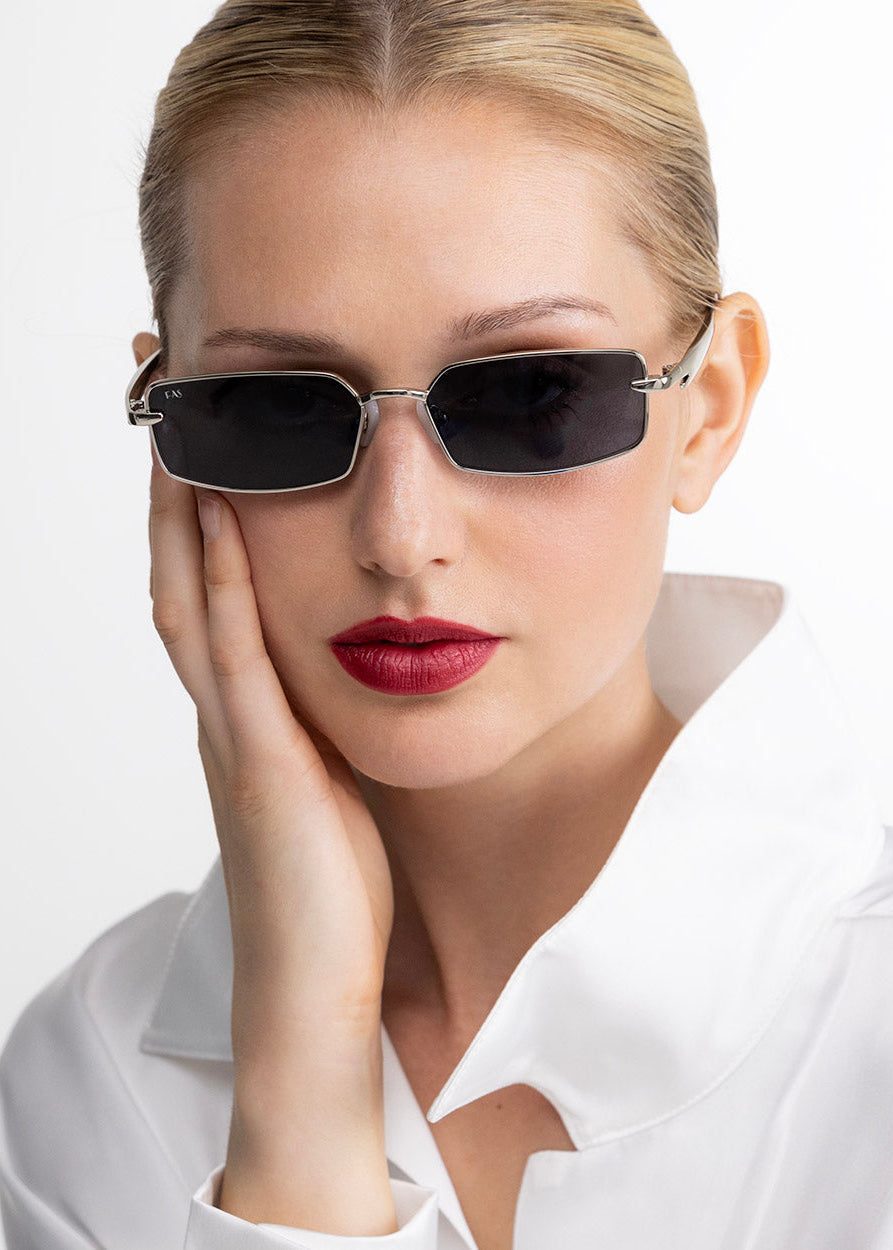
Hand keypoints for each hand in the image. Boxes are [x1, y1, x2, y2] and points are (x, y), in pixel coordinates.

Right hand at [147, 442, 394, 1066]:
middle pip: (182, 592)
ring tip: (180, 448)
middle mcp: (224, 721)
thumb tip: (351, 677)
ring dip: (183, 530)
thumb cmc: (329, 892)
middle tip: (168, 424)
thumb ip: (323, 730)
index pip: (208, 606)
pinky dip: (226, 589)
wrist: (312, 988)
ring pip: (193, 612)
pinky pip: (237, 661)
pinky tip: (226, 528)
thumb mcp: (332, 786)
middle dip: (171, 509)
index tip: (202, 460)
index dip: (196, 533)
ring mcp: (235, 742)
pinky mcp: (262, 768)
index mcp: (244, 723)